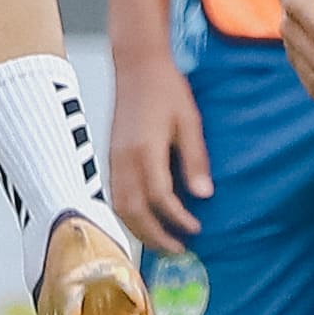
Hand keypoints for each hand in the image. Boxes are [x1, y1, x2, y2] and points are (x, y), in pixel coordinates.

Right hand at [105, 40, 209, 259]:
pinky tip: (145, 218)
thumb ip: (194, 160)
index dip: (178, 219)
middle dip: (155, 235)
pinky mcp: (110, 156)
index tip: (196, 228)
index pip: (159, 198)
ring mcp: (113, 159)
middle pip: (134, 211)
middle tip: (179, 249)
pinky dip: (128, 213)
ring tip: (162, 240)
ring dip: (139, 229)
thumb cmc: (166, 89)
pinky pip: (114, 195)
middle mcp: (124, 159)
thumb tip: (203, 196)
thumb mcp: (189, 122)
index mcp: (145, 151)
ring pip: (119, 207)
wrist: (136, 65)